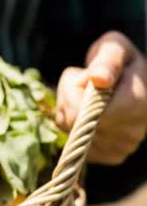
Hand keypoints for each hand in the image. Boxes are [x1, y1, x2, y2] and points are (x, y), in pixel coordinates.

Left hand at [56, 31, 146, 164]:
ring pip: (70, 132)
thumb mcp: (114, 48)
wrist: (130, 82)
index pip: (83, 110)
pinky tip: (88, 116)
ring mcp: (120, 148)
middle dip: (69, 99)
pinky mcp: (108, 157)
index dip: (74, 91)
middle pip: (73, 121)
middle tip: (83, 85)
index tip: (85, 76)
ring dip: (68, 112)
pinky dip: (72, 128)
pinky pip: (73, 144)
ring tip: (87, 99)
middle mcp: (132, 132)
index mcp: (137, 104)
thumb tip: (98, 78)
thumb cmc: (119, 61)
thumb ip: (107, 61)